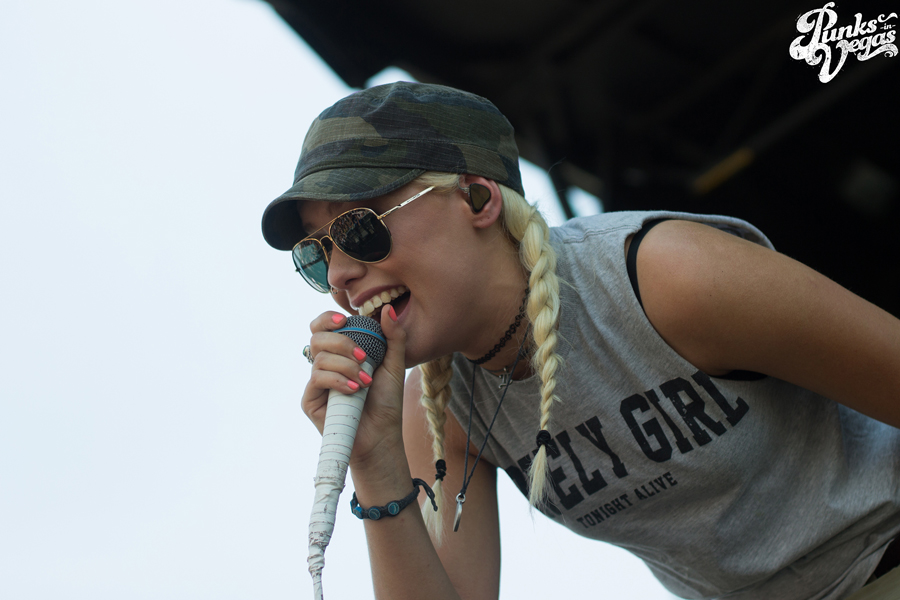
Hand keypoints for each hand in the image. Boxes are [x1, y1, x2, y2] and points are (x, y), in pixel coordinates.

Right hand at [301, 305, 408, 466]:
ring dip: (346, 366)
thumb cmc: (386, 402)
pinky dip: (338, 380)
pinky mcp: (310, 400)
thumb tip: (387, 309)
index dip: (328, 318)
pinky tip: (354, 390)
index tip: (345, 320)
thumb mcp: (394, 365)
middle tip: (364, 357)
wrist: (382, 435)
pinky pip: (317, 378)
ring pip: (319, 358)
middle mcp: (325, 365)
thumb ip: (393, 337)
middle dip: (343, 343)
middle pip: (317, 337)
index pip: (323, 327)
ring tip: (365, 382)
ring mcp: (316, 383)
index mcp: (341, 353)